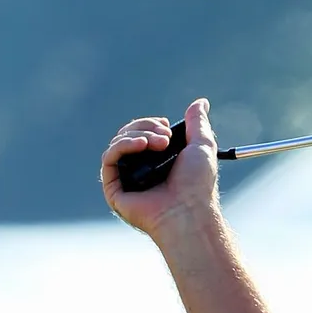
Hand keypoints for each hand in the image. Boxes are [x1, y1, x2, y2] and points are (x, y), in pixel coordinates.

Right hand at [100, 98, 219, 239]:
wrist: (189, 210)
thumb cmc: (197, 183)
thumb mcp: (202, 145)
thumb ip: (198, 123)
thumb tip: (201, 102)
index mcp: (158, 159)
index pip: (143, 132)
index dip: (151, 123)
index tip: (167, 126)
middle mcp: (141, 168)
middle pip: (129, 134)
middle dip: (146, 126)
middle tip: (165, 136)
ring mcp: (127, 177)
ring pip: (118, 143)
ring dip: (137, 135)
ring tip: (159, 143)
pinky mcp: (114, 188)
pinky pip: (109, 158)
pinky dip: (123, 145)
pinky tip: (140, 144)